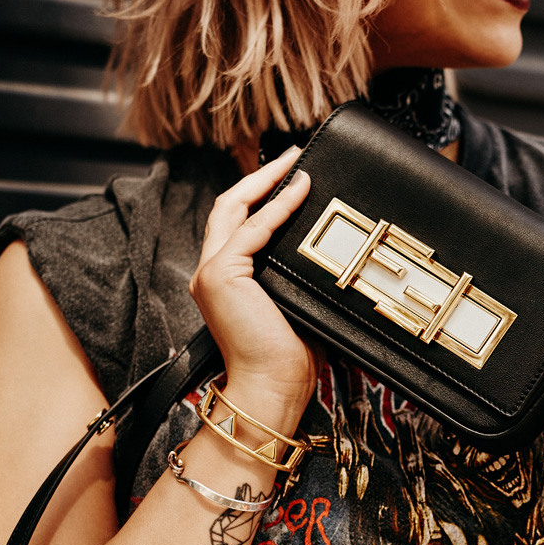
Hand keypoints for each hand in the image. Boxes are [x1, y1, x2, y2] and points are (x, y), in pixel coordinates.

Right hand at [190, 145, 321, 404]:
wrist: (271, 389)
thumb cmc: (289, 359)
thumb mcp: (297, 307)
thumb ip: (300, 277)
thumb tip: (332, 253)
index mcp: (226, 281)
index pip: (238, 224)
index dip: (261, 195)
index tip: (291, 175)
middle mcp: (212, 272)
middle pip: (229, 207)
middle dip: (261, 176)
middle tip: (292, 154)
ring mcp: (212, 272)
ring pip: (234, 209)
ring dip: (267, 181)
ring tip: (296, 161)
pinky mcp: (220, 276)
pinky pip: (252, 229)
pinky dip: (277, 206)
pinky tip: (298, 190)